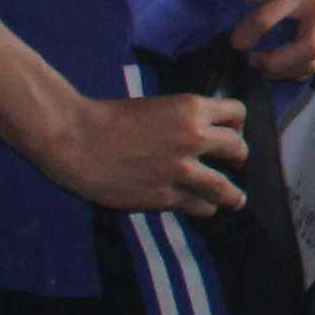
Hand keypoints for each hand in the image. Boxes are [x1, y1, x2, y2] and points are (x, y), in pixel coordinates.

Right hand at [43, 90, 246, 216]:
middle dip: (238, 157)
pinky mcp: (164, 196)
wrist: (76, 139)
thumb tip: (208, 132)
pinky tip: (202, 207)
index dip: (237, 124)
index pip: (237, 113)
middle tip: (235, 163)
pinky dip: (203, 207)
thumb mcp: (159, 107)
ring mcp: (181, 170)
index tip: (232, 133)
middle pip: (237, 149)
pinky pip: (198, 205)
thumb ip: (186, 120)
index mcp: (191, 109)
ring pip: (224, 187)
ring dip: (232, 194)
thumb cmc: (111, 118)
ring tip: (236, 199)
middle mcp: (194, 138)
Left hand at [232, 0, 314, 83]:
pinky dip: (298, 70)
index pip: (268, 18)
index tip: (235, 43)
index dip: (247, 34)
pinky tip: (281, 66)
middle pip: (307, 47)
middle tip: (252, 61)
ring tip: (263, 66)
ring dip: (285, 71)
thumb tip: (243, 30)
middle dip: (276, 62)